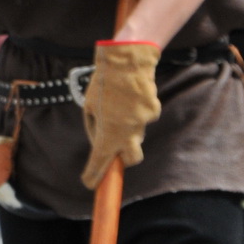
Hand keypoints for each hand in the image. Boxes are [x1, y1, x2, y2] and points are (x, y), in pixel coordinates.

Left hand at [81, 40, 161, 188]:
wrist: (126, 60)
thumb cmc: (103, 82)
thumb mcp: (89, 106)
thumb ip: (94, 126)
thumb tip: (98, 141)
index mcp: (108, 132)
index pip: (100, 162)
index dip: (94, 175)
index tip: (89, 184)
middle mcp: (129, 131)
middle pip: (131, 159)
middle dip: (122, 159)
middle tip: (113, 150)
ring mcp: (144, 122)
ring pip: (137, 135)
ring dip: (128, 129)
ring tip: (119, 108)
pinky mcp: (154, 110)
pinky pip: (144, 117)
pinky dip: (137, 112)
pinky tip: (131, 97)